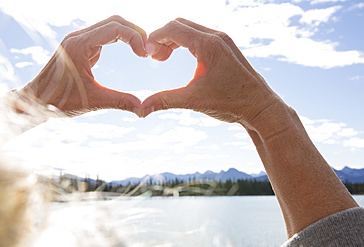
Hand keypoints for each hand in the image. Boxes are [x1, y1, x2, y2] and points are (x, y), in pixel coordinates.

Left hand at [16, 16, 146, 116]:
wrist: (35, 101)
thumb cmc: (58, 101)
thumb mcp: (93, 102)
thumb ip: (120, 102)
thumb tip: (144, 108)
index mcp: (79, 45)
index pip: (114, 28)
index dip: (135, 38)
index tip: (145, 55)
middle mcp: (79, 37)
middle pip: (114, 21)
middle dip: (135, 32)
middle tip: (148, 50)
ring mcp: (80, 41)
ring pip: (110, 26)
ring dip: (128, 34)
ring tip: (142, 50)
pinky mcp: (81, 47)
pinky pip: (104, 36)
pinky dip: (120, 40)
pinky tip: (130, 50)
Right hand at [141, 18, 281, 128]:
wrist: (260, 107)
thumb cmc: (232, 102)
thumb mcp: (194, 101)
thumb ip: (165, 100)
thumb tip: (141, 109)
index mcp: (208, 44)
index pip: (173, 29)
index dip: (154, 38)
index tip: (146, 54)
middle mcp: (216, 37)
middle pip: (179, 24)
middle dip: (162, 38)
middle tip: (154, 59)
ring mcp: (223, 40)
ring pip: (190, 29)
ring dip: (173, 40)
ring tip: (162, 58)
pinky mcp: (226, 46)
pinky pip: (200, 35)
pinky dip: (185, 42)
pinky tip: (180, 57)